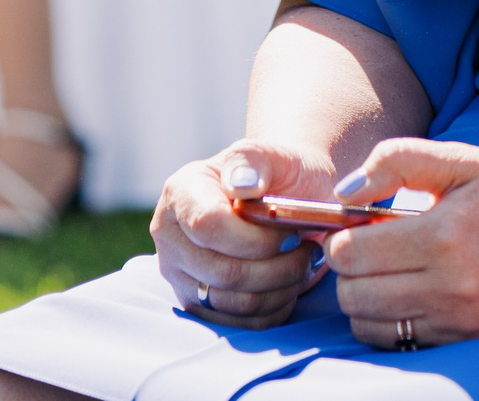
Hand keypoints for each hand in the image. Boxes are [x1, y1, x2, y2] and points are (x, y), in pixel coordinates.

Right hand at [152, 141, 332, 329]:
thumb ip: (256, 161)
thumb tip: (241, 183)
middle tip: (307, 251)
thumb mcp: (275, 154)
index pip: (207, 226)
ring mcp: (180, 274)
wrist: (285, 196)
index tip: (291, 232)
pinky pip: (239, 323)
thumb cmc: (282, 173)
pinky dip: (273, 308)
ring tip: (302, 264)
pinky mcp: (198, 303)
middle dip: (277, 267)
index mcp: (181, 193)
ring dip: (280, 288)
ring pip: (233, 302)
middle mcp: (170, 236)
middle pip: (222, 272)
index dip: (255, 238)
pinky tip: (289, 283)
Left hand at [318, 139, 478, 348]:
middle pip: (352, 294)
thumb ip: (398, 161)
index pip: (351, 254)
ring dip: (363, 297)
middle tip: (365, 248)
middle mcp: (450, 286)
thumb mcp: (463, 160)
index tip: (353, 225)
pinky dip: (388, 321)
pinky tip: (405, 293)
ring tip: (385, 271)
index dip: (340, 238)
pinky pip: (399, 343)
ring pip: (368, 325)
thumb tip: (345, 191)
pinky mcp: (467, 341)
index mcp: (443, 236)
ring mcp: (459, 321)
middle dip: (347, 269)